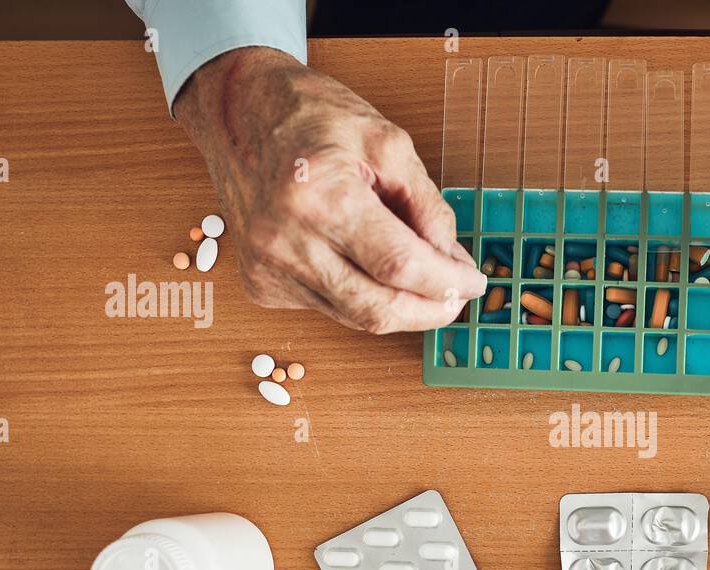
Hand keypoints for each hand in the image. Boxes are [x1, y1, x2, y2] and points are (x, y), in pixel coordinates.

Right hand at [175, 47, 485, 333]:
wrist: (237, 112)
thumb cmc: (310, 117)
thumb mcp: (387, 142)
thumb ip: (427, 206)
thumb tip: (452, 261)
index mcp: (318, 198)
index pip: (399, 266)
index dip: (446, 282)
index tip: (473, 282)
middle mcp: (284, 241)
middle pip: (377, 308)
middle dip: (429, 311)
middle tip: (457, 297)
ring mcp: (268, 268)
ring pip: (355, 317)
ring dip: (399, 307)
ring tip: (422, 280)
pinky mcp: (261, 284)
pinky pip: (330, 307)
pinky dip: (361, 295)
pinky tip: (366, 264)